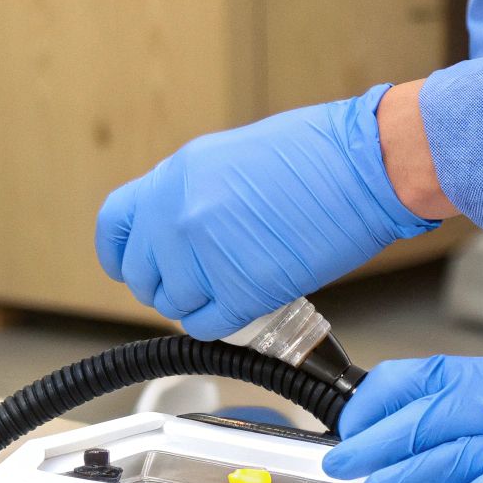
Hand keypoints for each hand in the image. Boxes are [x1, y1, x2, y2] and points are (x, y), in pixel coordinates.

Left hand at [95, 84, 437, 339]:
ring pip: (174, 305)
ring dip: (200, 305)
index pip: (115, 225)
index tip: (133, 267)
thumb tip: (176, 230)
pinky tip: (246, 305)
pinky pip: (207, 326)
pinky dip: (223, 324)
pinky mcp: (241, 287)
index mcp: (175, 176)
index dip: (122, 254)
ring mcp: (205, 252)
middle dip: (168, 286)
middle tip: (200, 284)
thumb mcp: (231, 158)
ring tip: (234, 287)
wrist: (367, 164)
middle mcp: (178, 213)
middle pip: (141, 275)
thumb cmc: (319, 155)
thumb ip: (193, 195)